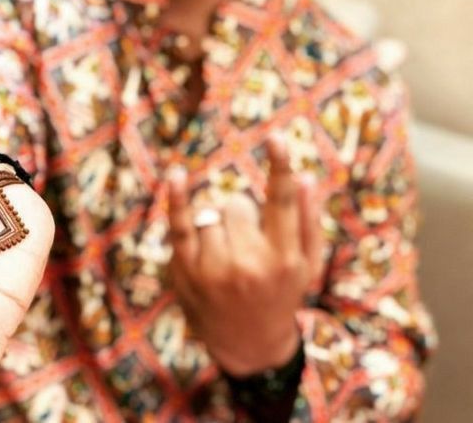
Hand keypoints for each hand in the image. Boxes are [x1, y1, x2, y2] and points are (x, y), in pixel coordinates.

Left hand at [167, 134, 322, 376]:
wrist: (249, 348)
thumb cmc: (282, 296)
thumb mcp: (307, 265)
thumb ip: (309, 220)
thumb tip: (303, 176)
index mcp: (285, 259)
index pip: (282, 203)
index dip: (279, 166)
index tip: (275, 137)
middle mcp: (250, 264)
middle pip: (238, 205)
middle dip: (241, 216)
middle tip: (246, 246)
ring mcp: (214, 268)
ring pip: (212, 212)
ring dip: (218, 222)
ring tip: (226, 252)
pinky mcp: (187, 271)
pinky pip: (180, 225)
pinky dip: (178, 198)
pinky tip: (177, 175)